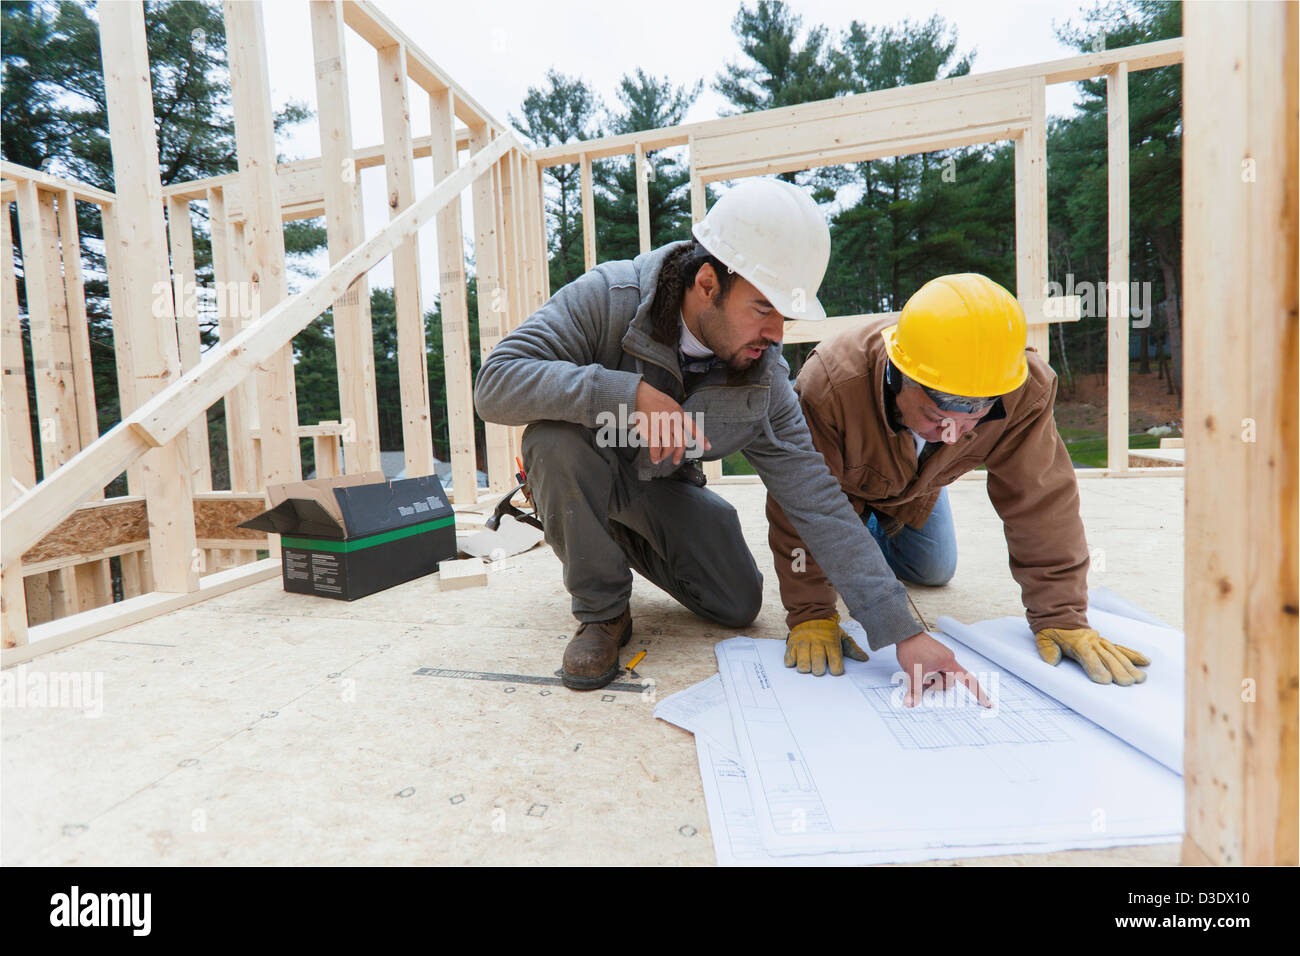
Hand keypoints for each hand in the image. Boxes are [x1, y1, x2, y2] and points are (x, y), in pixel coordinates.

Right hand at [634, 381, 710, 464]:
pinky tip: (655, 459)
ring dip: (666, 455)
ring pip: (669, 447)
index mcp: (680, 414)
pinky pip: (656, 448)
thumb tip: (678, 431)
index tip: (707, 447)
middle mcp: (674, 421)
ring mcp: (663, 427)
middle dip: (679, 454)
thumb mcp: (671, 405)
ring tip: (661, 458)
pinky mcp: (652, 431)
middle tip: (675, 460)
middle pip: (681, 443)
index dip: (702, 439)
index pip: (694, 428)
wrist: (641, 394)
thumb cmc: (654, 398)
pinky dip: (655, 456)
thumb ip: (677, 417)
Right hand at [784, 615, 869, 675]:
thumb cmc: (828, 629)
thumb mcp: (842, 636)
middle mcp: (817, 643)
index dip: (836, 669)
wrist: (811, 611)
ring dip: (805, 667)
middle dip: (819, 670)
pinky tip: (796, 660)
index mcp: (831, 642)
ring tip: (808, 667)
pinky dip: (792, 661)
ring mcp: (803, 643)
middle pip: (818, 664)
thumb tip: (864, 658)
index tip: (835, 670)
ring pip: (803, 663)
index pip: (835, 662)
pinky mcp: (792, 643)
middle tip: (819, 669)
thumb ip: (852, 648)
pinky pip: (789, 657)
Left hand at [896, 631, 990, 707]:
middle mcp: (949, 659)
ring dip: (931, 678)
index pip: (968, 680)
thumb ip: (914, 691)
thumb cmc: (911, 649)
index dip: (979, 694)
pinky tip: (918, 666)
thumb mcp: (913, 673)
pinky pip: (937, 669)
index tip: (989, 704)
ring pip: (941, 676)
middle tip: (922, 677)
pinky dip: (929, 673)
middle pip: (949, 681)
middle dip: (936, 684)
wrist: (904, 632)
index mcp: (949, 662)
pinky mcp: (936, 655)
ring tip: (919, 669)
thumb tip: (911, 704)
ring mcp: (942, 656)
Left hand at [1035, 627, 1149, 684]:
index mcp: (1076, 643)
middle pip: (1107, 657)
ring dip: (1129, 666)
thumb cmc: (1052, 631)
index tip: (1105, 680)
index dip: (1096, 667)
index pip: (1088, 656)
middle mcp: (1092, 641)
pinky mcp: (1106, 642)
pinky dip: (1133, 654)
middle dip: (1118, 670)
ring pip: (1117, 654)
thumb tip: (1052, 661)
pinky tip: (1145, 662)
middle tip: (1127, 683)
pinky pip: (1121, 648)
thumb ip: (1048, 650)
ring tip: (1140, 678)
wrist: (1059, 615)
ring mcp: (1101, 641)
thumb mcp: (1043, 638)